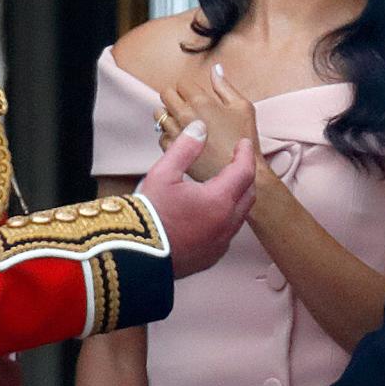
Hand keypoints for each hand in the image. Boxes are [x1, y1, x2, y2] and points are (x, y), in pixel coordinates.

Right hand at [139, 120, 255, 278]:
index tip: (243, 144)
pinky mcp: (211, 257)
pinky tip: (210, 212)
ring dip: (236, 198)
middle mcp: (226, 224)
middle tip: (236, 162)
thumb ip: (185, 148)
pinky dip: (225, 218)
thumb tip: (200, 128)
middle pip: (248, 194)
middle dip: (245, 176)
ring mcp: (220, 244)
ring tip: (224, 185)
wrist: (136, 255)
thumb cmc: (148, 214)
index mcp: (218, 200)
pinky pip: (227, 233)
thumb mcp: (164, 173)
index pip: (244, 171)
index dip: (245, 155)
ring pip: (239, 215)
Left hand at [156, 65, 259, 182]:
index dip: (189, 87)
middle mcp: (184, 115)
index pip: (181, 83)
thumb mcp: (243, 107)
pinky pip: (161, 135)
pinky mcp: (173, 151)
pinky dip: (169, 133)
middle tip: (187, 104)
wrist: (241, 172)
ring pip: (159, 114)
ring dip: (169, 113)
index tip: (197, 94)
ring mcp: (176, 133)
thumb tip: (215, 69)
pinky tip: (182, 136)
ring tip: (182, 119)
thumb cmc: (243, 138)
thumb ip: (225, 85)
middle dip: (175, 96)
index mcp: (201, 101)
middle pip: (165, 94)